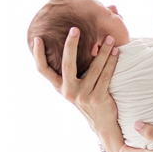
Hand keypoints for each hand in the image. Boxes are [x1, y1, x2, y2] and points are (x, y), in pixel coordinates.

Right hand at [30, 26, 122, 149]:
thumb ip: (70, 72)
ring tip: (108, 38)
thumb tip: (72, 45)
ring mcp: (83, 95)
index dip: (38, 55)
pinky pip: (106, 76)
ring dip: (102, 51)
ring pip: (94, 68)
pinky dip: (111, 62)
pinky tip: (116, 53)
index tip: (37, 38)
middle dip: (71, 45)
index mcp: (59, 87)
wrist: (102, 122)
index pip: (43, 70)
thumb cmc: (87, 98)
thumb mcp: (73, 87)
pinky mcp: (98, 98)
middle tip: (75, 29)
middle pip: (67, 64)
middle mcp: (68, 91)